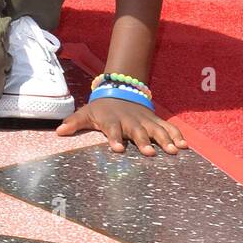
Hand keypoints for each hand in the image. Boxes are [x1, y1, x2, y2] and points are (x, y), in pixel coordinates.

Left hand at [56, 98, 187, 156]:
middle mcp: (130, 121)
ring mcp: (144, 121)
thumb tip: (58, 131)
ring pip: (156, 130)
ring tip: (173, 151)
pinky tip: (184, 145)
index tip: (116, 149)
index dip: (114, 138)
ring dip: (164, 140)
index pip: (112, 130)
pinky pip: (167, 127)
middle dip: (143, 141)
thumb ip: (74, 122)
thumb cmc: (102, 108)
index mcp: (112, 121)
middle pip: (137, 132)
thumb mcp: (87, 112)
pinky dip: (176, 135)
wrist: (120, 90)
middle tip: (149, 153)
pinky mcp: (155, 121)